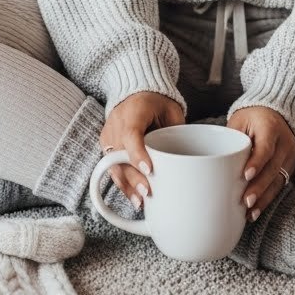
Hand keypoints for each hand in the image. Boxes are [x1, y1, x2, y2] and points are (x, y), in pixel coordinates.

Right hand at [100, 92, 184, 208]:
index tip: (149, 170)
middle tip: (148, 192)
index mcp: (135, 110)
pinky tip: (133, 196)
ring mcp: (108, 135)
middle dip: (134, 177)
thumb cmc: (158, 102)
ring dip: (127, 185)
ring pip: (113, 164)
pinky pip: (112, 167)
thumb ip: (177, 132)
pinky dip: (123, 183)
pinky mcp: (106, 145)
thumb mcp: (172, 111)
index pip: (131, 134)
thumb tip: (188, 159)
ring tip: (140, 201)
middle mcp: (116, 123)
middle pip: (120, 154)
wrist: (137, 92)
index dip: (138, 154)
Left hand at [227, 106, 294, 221]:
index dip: (257, 162)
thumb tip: (215, 163)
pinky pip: (279, 184)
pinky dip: (268, 198)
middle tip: (246, 201)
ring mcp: (290, 155)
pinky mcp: (289, 166)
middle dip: (259, 187)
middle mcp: (284, 142)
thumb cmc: (252, 117)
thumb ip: (232, 139)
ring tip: (251, 212)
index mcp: (270, 127)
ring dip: (264, 198)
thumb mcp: (240, 121)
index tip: (245, 175)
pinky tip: (257, 209)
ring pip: (278, 180)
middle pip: (273, 168)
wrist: (275, 113)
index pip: (266, 147)